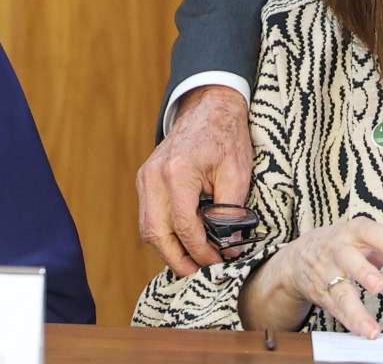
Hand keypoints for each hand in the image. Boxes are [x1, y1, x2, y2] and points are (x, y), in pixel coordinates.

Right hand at [136, 86, 252, 274]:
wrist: (210, 107)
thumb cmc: (227, 137)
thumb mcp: (237, 172)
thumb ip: (230, 210)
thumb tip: (229, 246)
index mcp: (177, 173)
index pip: (183, 226)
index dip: (200, 250)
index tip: (218, 262)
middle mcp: (153, 177)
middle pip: (156, 233)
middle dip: (176, 259)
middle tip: (199, 274)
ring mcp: (145, 178)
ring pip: (148, 227)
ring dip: (168, 249)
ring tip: (194, 262)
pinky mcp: (145, 179)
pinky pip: (149, 215)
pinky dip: (164, 232)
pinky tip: (184, 242)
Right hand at [244, 218, 382, 337]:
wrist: (299, 257)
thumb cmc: (346, 243)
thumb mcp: (373, 236)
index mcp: (355, 231)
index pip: (372, 232)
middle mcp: (339, 251)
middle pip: (349, 260)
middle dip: (363, 273)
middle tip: (378, 287)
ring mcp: (328, 274)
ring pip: (340, 292)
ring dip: (354, 311)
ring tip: (371, 329)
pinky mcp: (323, 295)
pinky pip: (335, 309)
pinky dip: (349, 321)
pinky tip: (363, 331)